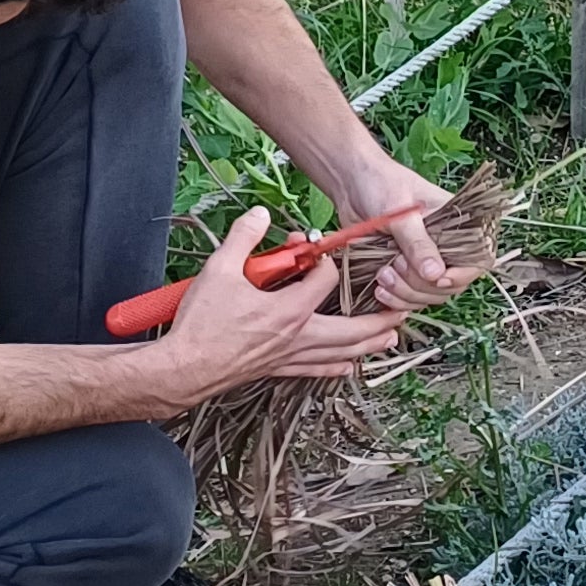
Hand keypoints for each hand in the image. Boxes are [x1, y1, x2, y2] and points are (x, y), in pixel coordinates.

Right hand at [153, 206, 404, 413]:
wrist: (184, 367)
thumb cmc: (202, 324)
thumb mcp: (219, 270)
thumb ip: (243, 238)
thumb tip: (259, 215)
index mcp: (289, 310)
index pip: (324, 280)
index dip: (323, 261)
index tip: (312, 251)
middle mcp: (298, 336)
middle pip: (352, 329)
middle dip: (379, 319)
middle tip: (401, 310)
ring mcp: (290, 357)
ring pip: (340, 353)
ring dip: (367, 345)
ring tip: (389, 338)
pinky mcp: (278, 369)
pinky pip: (316, 370)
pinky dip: (336, 368)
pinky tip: (348, 367)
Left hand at [329, 149, 481, 311]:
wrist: (351, 183)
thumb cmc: (380, 184)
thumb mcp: (401, 213)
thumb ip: (418, 243)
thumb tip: (435, 274)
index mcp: (457, 224)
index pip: (477, 260)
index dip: (461, 275)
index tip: (437, 279)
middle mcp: (445, 246)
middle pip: (450, 285)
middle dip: (421, 285)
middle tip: (395, 267)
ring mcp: (424, 261)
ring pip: (428, 295)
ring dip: (406, 294)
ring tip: (382, 275)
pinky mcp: (405, 271)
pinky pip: (410, 297)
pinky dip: (396, 299)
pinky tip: (380, 290)